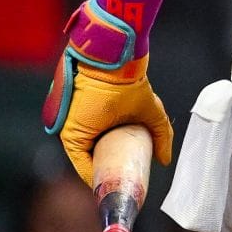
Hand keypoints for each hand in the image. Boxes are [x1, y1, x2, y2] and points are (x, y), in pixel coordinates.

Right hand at [41, 4, 174, 185]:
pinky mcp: (71, 100)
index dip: (101, 178)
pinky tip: (114, 130)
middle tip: (123, 168)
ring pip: (84, 137)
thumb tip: (166, 158)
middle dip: (103, 160)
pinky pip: (82, 122)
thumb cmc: (125, 81)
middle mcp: (64, 125)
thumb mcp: (148, 110)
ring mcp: (66, 112)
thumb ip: (161, 134)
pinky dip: (96, 129)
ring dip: (100, 143)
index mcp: (74, 134)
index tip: (117, 183)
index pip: (84, 167)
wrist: (112, 47)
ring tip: (121, 150)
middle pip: (83, 153)